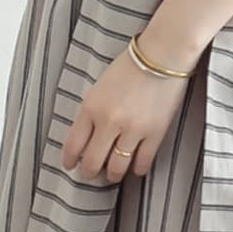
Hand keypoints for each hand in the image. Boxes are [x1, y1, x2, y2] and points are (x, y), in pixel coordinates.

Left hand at [59, 41, 195, 183]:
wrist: (162, 56)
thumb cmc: (130, 66)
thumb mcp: (100, 87)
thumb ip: (91, 112)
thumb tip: (88, 139)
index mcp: (91, 108)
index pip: (73, 144)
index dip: (70, 160)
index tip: (71, 166)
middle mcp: (109, 122)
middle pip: (93, 161)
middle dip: (90, 173)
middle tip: (91, 175)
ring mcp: (133, 130)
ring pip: (117, 167)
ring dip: (113, 175)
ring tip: (113, 175)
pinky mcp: (155, 134)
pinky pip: (142, 163)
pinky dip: (137, 169)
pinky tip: (135, 168)